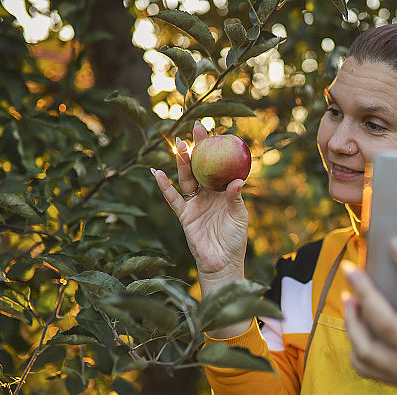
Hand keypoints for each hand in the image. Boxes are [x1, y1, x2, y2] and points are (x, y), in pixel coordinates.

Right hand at [154, 122, 248, 288]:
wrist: (223, 262)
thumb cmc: (235, 239)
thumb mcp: (239, 216)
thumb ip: (235, 198)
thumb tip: (236, 180)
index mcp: (222, 191)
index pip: (217, 166)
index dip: (214, 150)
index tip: (213, 131)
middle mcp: (207, 194)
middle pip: (199, 167)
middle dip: (196, 149)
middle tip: (195, 129)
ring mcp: (194, 204)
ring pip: (186, 178)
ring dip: (181, 162)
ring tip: (178, 144)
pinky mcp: (184, 216)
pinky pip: (173, 198)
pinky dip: (165, 186)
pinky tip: (157, 173)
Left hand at [341, 236, 396, 394]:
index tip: (396, 244)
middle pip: (386, 322)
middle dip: (365, 292)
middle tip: (351, 269)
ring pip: (366, 349)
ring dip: (352, 321)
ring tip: (348, 297)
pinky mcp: (396, 384)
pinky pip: (364, 367)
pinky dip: (355, 346)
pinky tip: (356, 326)